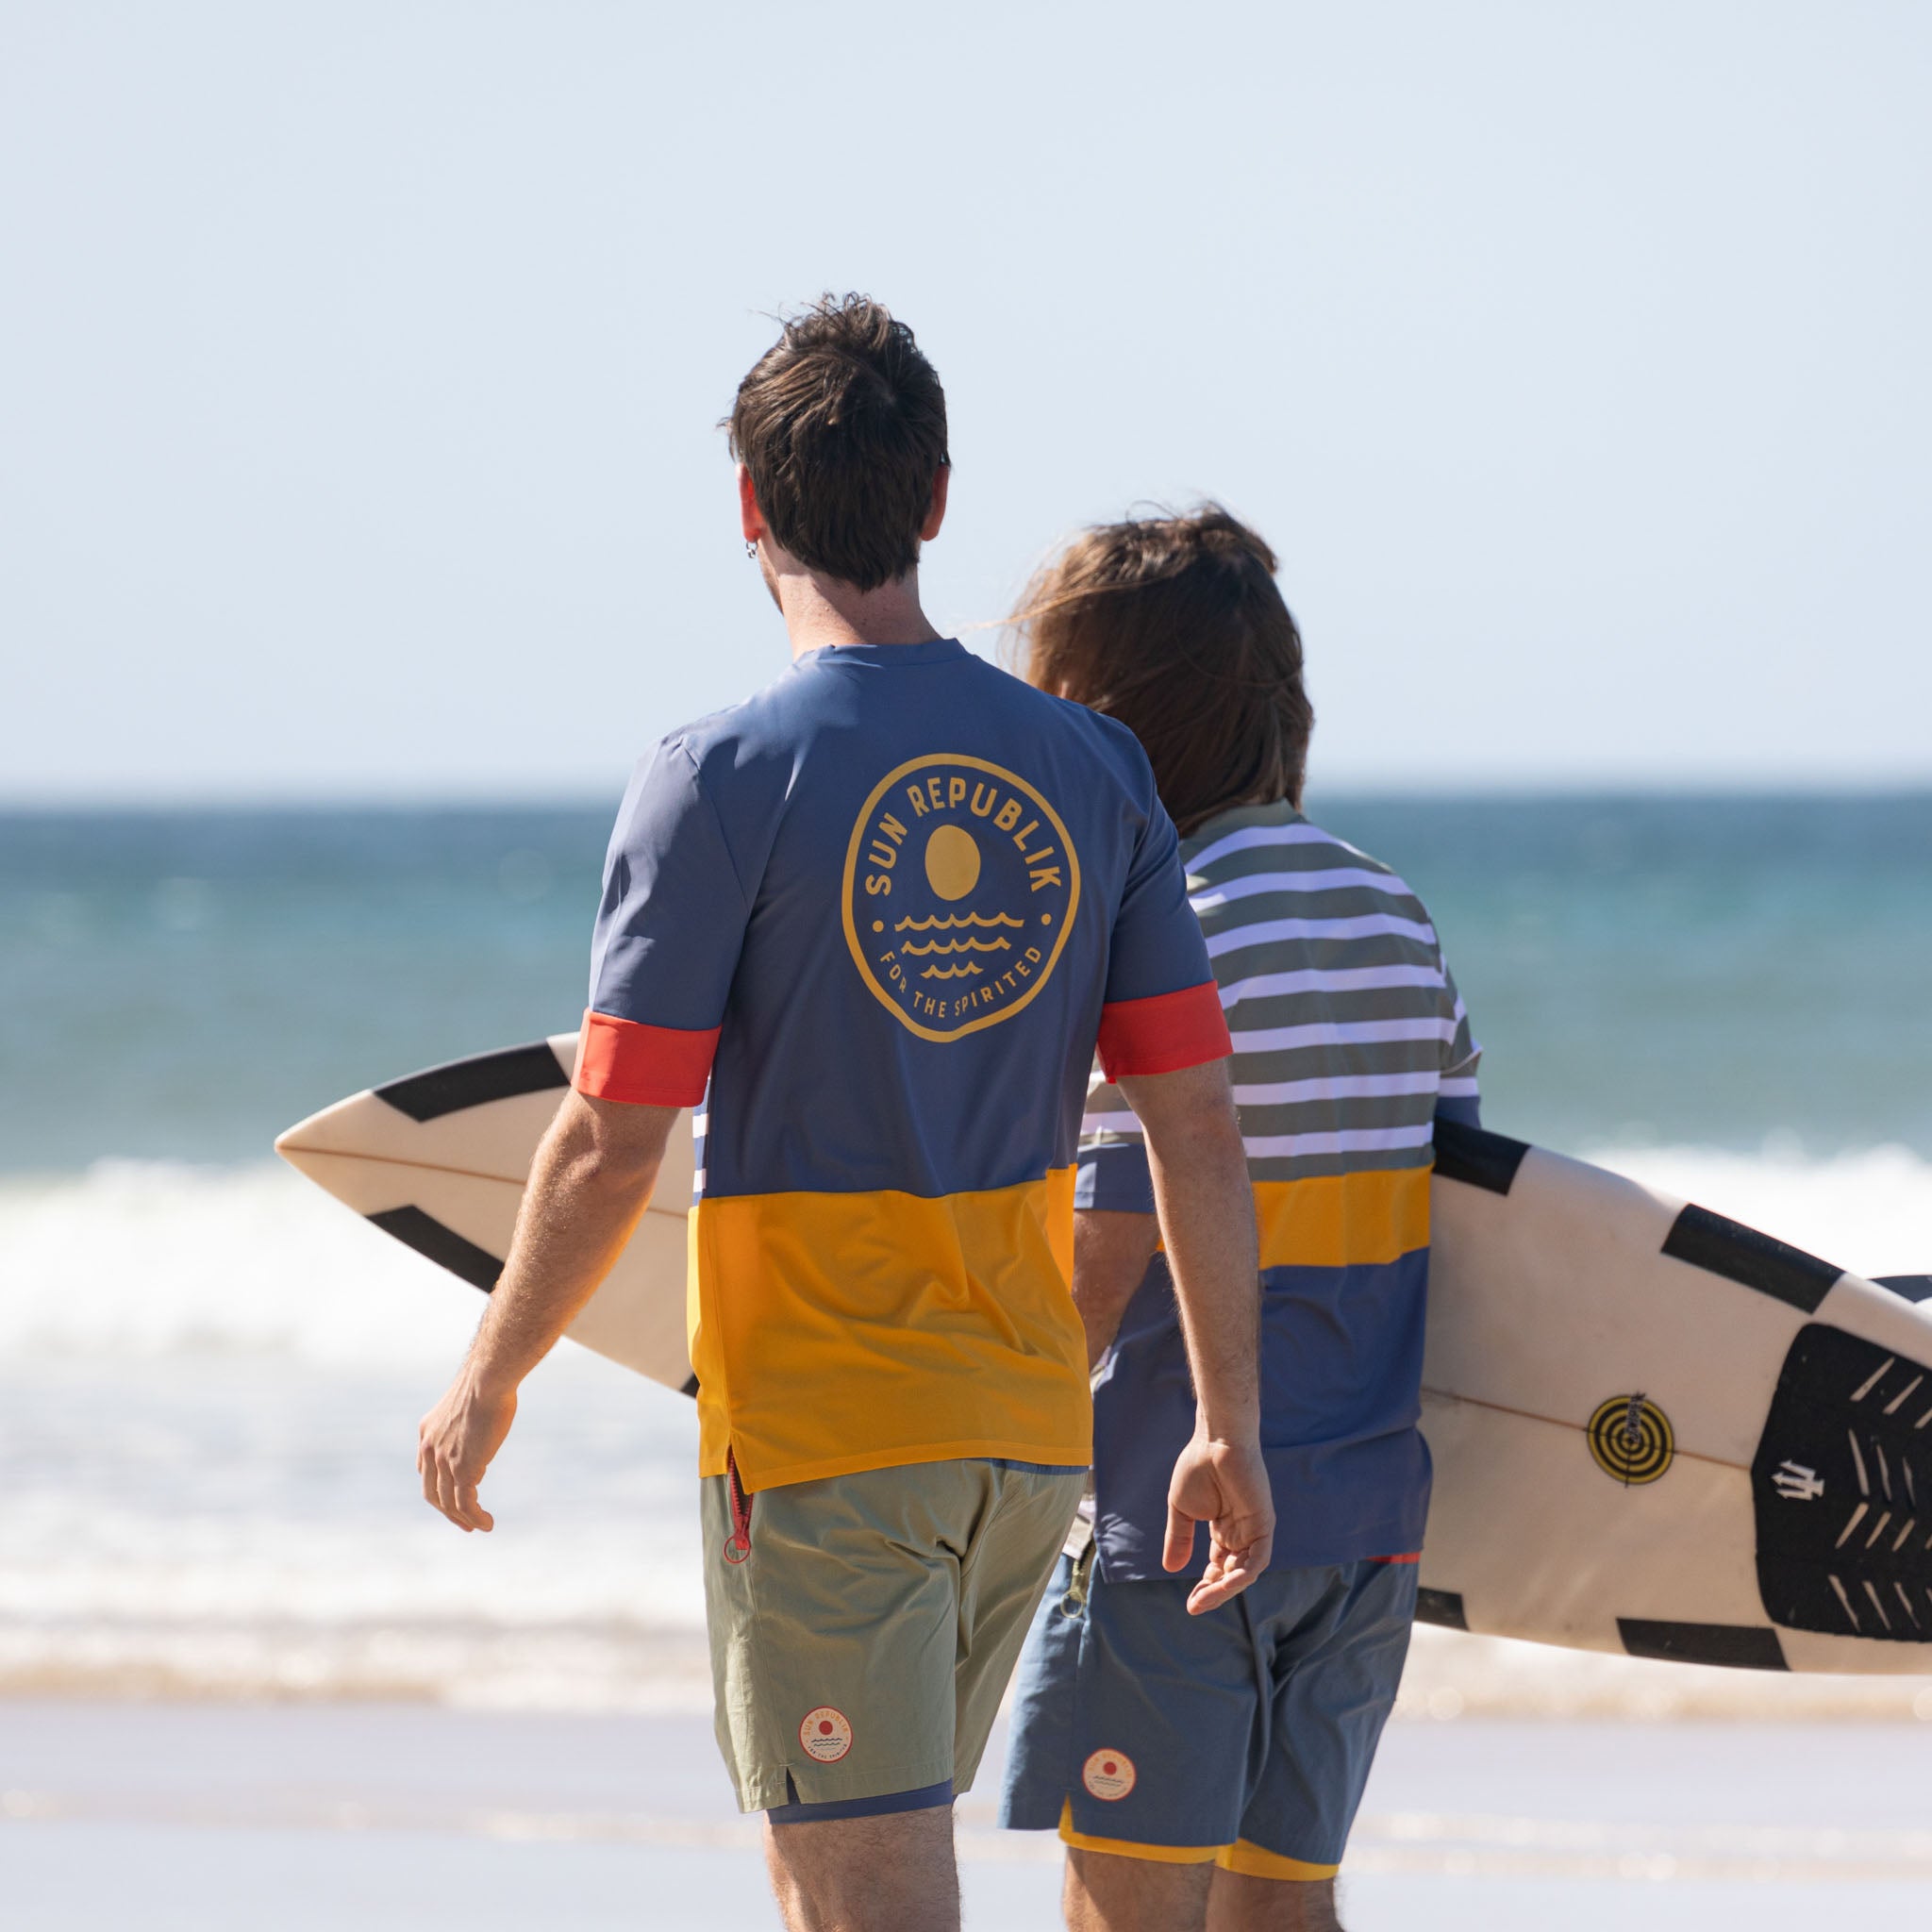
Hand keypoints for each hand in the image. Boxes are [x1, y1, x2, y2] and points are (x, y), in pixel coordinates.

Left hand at [417, 1370, 517, 1531]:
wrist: (488, 1379)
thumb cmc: (488, 1382)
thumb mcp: (469, 1404)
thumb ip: (468, 1425)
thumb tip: (480, 1438)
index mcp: (427, 1432)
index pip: (425, 1469)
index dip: (438, 1486)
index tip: (453, 1497)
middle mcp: (429, 1448)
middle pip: (432, 1492)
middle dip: (447, 1511)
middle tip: (463, 1522)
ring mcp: (444, 1461)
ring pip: (448, 1503)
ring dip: (464, 1520)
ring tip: (481, 1527)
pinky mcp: (462, 1469)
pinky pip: (466, 1504)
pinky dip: (475, 1518)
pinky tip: (487, 1523)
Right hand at [1164, 1431, 1273, 1613]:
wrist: (1214, 1441)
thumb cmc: (1198, 1467)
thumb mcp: (1181, 1509)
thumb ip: (1178, 1538)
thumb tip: (1169, 1569)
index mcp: (1223, 1531)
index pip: (1217, 1568)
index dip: (1205, 1587)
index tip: (1190, 1603)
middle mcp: (1240, 1534)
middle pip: (1231, 1574)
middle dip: (1214, 1592)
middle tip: (1195, 1606)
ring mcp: (1253, 1530)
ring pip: (1244, 1572)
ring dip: (1225, 1588)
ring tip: (1203, 1598)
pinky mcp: (1263, 1524)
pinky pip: (1258, 1559)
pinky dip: (1243, 1574)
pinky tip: (1224, 1582)